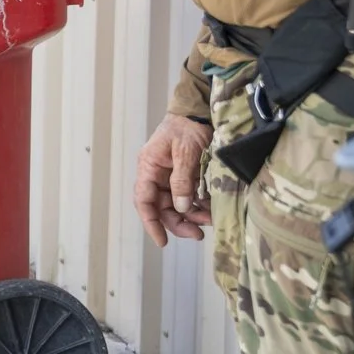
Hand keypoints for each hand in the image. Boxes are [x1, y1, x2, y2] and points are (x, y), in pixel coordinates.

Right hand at [133, 114, 214, 245]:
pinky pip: (189, 197)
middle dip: (178, 223)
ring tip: (209, 220)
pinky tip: (210, 210)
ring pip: (177, 205)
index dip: (151, 222)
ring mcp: (171, 176)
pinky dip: (198, 206)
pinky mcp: (185, 176)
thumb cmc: (187, 127)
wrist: (200, 112)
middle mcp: (157, 175)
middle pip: (162, 207)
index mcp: (149, 167)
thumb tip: (181, 208)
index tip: (162, 241)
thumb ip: (181, 180)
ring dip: (191, 216)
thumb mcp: (185, 152)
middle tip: (197, 234)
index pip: (144, 201)